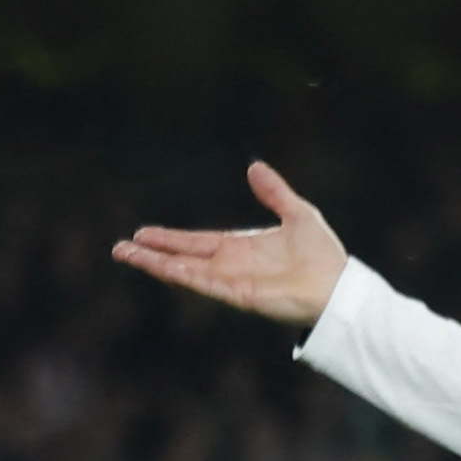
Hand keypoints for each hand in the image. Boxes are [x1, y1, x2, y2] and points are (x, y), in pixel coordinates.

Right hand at [113, 161, 350, 328]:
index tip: (144, 234)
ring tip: (125, 255)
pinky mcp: (238, 294)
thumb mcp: (297, 213)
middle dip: (152, 253)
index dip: (171, 238)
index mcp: (242, 248)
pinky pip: (203, 282)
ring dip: (155, 264)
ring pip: (184, 271)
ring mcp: (232, 281)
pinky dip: (179, 273)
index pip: (197, 242)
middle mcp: (231, 266)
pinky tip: (158, 266)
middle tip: (121, 248)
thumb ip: (274, 192)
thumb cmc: (325, 256)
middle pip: (183, 257)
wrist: (339, 286)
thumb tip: (254, 166)